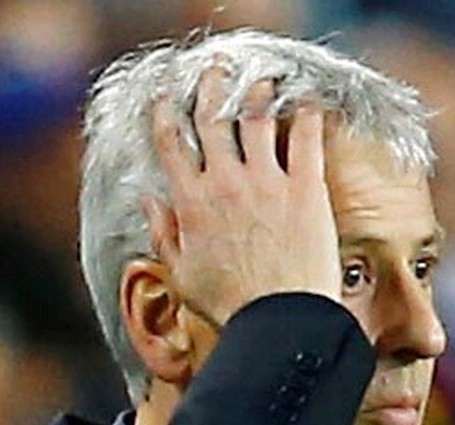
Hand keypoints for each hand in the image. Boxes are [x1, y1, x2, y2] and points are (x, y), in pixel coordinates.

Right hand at [142, 65, 340, 327]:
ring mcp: (267, 181)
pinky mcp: (305, 187)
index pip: (171, 145)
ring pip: (256, 119)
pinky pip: (304, 139)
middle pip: (212, 120)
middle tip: (214, 74)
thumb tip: (148, 202)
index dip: (165, 115)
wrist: (278, 319)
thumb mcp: (181, 274)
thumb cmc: (229, 305)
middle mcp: (225, 183)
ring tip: (260, 81)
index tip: (166, 100)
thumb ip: (163, 234)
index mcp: (191, 203)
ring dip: (256, 93)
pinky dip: (304, 115)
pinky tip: (305, 103)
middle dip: (210, 90)